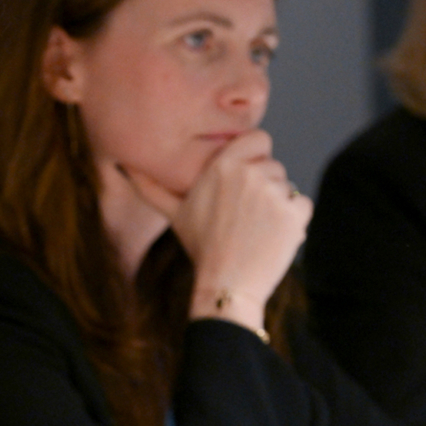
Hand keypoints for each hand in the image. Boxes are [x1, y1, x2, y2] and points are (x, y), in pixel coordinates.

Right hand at [157, 129, 309, 329]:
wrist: (227, 286)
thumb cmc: (201, 248)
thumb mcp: (174, 214)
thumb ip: (152, 186)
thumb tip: (124, 166)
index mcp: (223, 166)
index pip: (259, 138)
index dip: (255, 157)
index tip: (244, 182)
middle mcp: (250, 173)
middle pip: (274, 166)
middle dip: (264, 188)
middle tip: (244, 218)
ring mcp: (275, 192)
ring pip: (287, 187)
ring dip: (277, 207)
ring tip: (256, 231)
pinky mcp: (295, 213)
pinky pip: (302, 206)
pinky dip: (293, 223)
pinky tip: (272, 239)